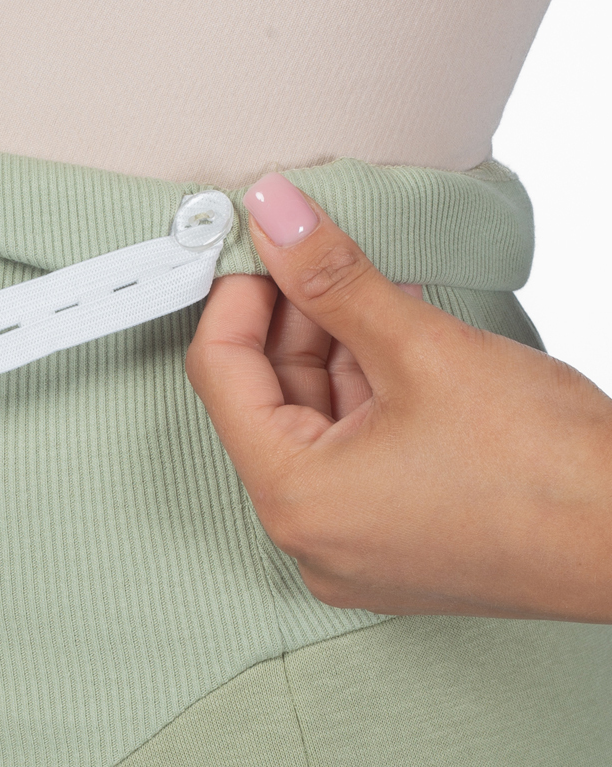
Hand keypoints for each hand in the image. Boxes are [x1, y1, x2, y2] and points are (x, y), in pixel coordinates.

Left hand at [185, 174, 611, 621]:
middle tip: (328, 252)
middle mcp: (308, 538)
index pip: (220, 375)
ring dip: (337, 353)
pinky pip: (353, 459)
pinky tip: (403, 345)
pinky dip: (368, 398)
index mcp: (294, 499)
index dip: (239, 295)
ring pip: (314, 427)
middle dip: (294, 321)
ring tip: (378, 292)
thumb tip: (277, 216)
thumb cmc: (544, 469)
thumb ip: (336, 279)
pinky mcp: (394, 547)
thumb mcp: (424, 350)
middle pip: (265, 402)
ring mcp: (351, 550)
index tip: (268, 240)